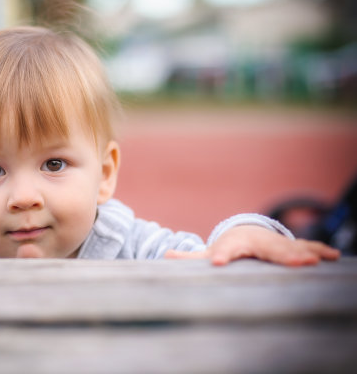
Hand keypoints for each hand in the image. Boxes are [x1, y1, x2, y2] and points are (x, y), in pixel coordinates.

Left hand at [164, 225, 339, 265]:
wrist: (248, 233)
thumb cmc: (229, 248)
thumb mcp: (209, 253)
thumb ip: (189, 257)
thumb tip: (165, 254)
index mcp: (235, 245)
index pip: (228, 251)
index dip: (223, 256)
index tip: (219, 262)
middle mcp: (258, 242)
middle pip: (267, 250)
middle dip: (278, 256)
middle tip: (290, 263)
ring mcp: (276, 244)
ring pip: (290, 248)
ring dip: (303, 254)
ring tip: (313, 262)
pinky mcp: (291, 247)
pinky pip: (306, 248)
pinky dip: (319, 251)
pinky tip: (334, 256)